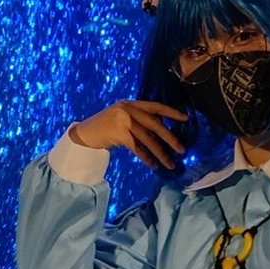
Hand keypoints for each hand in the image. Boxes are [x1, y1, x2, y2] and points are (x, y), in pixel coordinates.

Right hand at [73, 100, 187, 169]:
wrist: (83, 134)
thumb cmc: (105, 128)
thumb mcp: (122, 118)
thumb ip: (139, 120)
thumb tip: (161, 128)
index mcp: (131, 103)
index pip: (155, 106)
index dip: (171, 112)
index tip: (185, 118)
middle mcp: (128, 109)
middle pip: (154, 124)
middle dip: (170, 138)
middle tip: (182, 150)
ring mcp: (122, 120)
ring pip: (148, 139)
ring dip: (160, 153)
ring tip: (170, 164)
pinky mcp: (118, 133)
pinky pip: (137, 148)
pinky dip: (146, 157)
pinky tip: (153, 165)